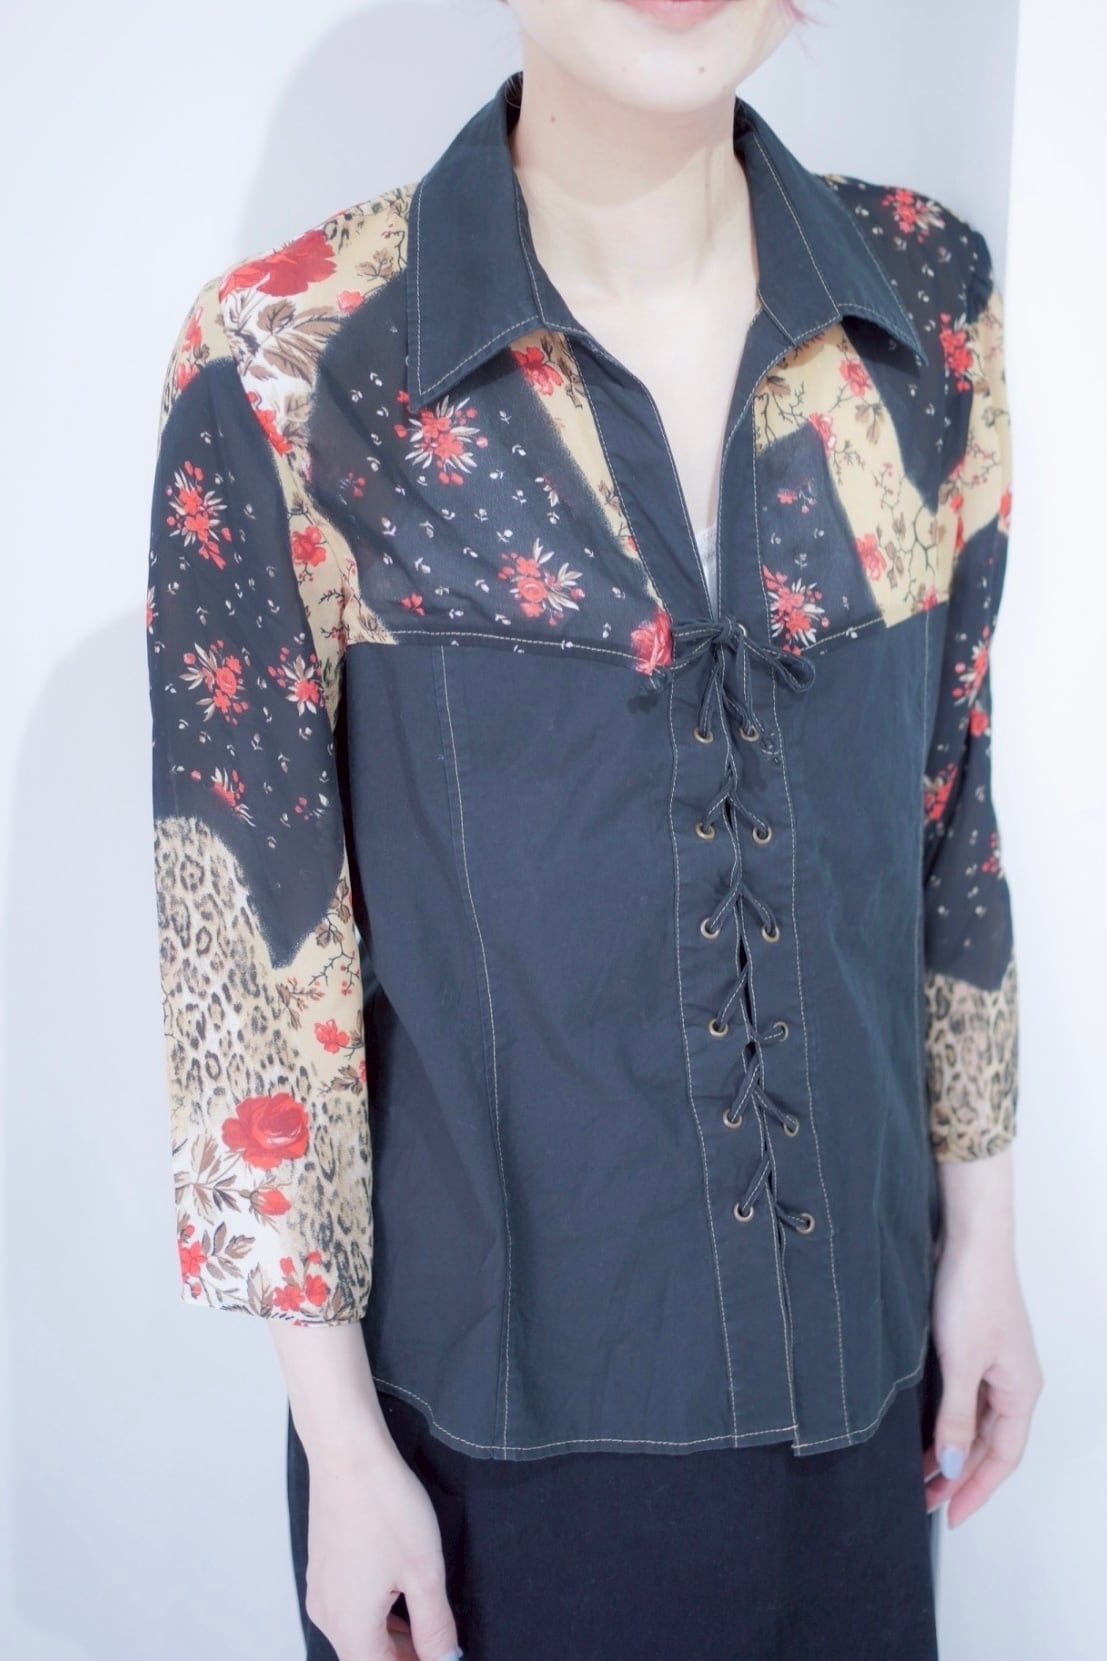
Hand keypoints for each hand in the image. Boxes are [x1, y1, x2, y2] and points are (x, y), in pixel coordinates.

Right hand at [304, 1429, 460, 1660]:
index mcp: (349, 1627)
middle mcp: (326, 1614)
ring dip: (392, 1636)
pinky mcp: (322, 1565)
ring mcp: (320, 1588)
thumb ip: (435, 1626)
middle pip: (366, 1656)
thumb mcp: (424, 1571)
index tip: (441, 1656)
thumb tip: (445, 1660)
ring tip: (428, 1621)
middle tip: (441, 1644)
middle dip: (405, 1656)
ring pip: (358, 1632)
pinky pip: (349, 1606)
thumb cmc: (385, 1507)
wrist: (347, 1453)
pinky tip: (401, 1591)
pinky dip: (377, 1612)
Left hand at [923, 1225, 1042, 1527]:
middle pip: (989, 1445)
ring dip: (949, 1450)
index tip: (949, 1517)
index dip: (976, 1490)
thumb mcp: (960, 1362)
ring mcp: (993, 1363)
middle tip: (923, 1500)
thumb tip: (953, 1468)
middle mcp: (1012, 1381)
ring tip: (917, 1473)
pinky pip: (963, 1398)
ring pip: (974, 1422)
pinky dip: (945, 1420)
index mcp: (1020, 1391)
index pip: (1002, 1458)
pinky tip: (923, 1429)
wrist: (967, 1235)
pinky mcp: (972, 1345)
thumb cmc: (973, 1292)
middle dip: (958, 1476)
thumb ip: (956, 1418)